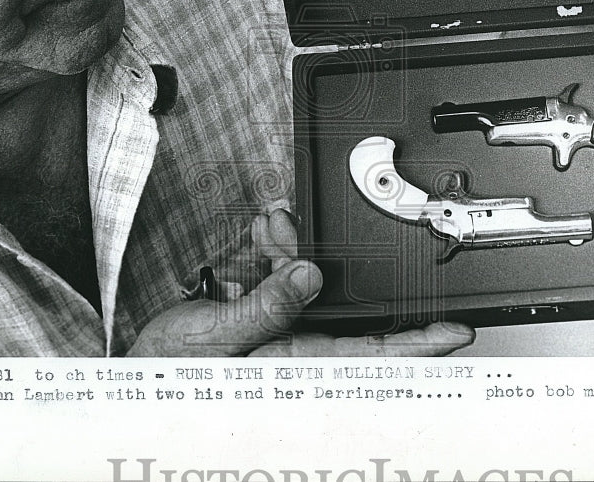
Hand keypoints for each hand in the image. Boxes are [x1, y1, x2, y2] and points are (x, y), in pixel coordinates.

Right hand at [127, 209, 475, 356]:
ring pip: (312, 278)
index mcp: (296, 360)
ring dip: (296, 246)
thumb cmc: (171, 368)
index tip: (457, 329)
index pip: (375, 354)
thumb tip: (310, 277)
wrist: (136, 356)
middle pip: (342, 300)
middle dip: (328, 258)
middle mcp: (297, 343)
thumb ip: (266, 309)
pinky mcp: (265, 307)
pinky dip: (278, 247)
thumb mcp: (217, 338)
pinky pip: (286, 272)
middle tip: (302, 232)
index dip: (420, 343)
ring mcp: (282, 325)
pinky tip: (266, 231)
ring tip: (273, 226)